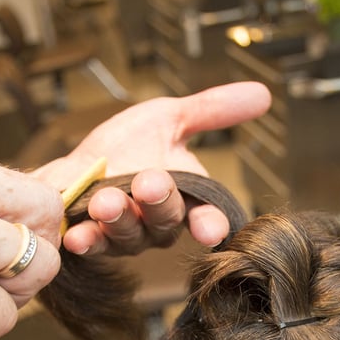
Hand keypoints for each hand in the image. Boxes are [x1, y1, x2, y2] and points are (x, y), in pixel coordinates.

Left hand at [33, 81, 270, 254]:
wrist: (75, 166)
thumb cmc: (124, 147)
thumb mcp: (169, 118)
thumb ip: (212, 110)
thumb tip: (264, 94)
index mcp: (184, 197)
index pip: (206, 215)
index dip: (210, 223)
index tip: (211, 229)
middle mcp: (158, 223)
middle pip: (167, 221)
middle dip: (159, 202)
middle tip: (149, 182)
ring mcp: (125, 236)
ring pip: (129, 234)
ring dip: (119, 218)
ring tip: (105, 200)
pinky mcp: (91, 240)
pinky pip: (91, 246)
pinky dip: (85, 241)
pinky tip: (75, 235)